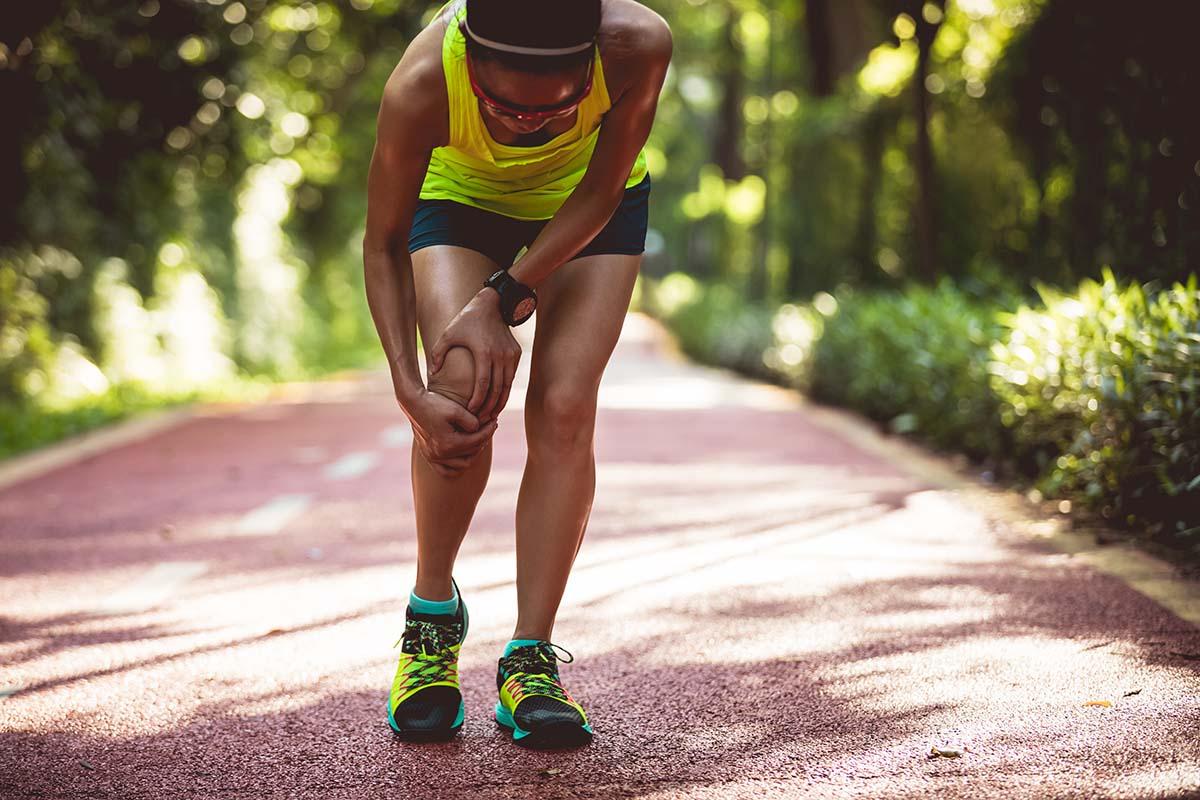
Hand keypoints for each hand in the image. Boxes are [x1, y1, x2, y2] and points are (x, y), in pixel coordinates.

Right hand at [401, 388, 497, 478]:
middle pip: (471, 452)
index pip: (477, 441)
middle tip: (489, 428)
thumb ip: (472, 422)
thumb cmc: (434, 404)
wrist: (413, 403)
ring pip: (461, 465)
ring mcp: (433, 457)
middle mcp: (440, 455)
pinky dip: (456, 467)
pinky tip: (464, 455)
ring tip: (478, 440)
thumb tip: (480, 430)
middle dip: (483, 439)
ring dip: (472, 454)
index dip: (489, 430)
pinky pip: (445, 471)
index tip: (495, 421)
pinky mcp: (428, 456)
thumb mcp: (456, 410)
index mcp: (449, 444)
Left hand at [427, 289, 521, 422]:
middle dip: (489, 407)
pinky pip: (511, 377)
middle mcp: (500, 355)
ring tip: (491, 415)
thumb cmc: (466, 320)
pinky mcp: (516, 354)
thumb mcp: (448, 334)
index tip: (471, 411)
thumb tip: (432, 374)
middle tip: (481, 419)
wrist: (493, 304)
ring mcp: (510, 355)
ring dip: (500, 402)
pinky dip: (505, 390)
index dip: (478, 401)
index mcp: (483, 352)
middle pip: (497, 389)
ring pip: (507, 386)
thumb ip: (437, 354)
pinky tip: (498, 399)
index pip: (483, 384)